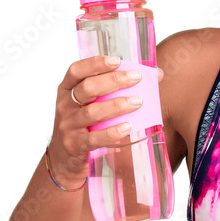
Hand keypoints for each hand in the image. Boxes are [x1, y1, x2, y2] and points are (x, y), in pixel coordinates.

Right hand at [48, 56, 159, 187]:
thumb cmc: (84, 125)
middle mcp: (65, 106)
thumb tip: (155, 75)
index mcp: (67, 90)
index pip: (76, 70)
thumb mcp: (90, 105)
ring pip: (92, 112)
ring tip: (138, 102)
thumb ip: (115, 89)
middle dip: (113, 81)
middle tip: (136, 78)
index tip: (117, 60)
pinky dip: (112, 132)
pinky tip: (128, 127)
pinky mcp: (75, 145)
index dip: (95, 63)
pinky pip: (94, 138)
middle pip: (87, 88)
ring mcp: (68, 126)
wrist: (65, 160)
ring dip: (117, 105)